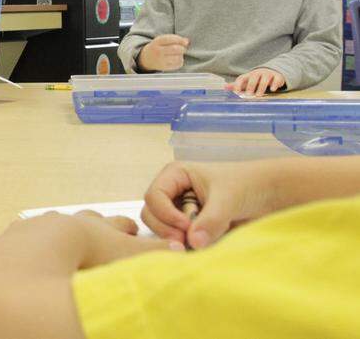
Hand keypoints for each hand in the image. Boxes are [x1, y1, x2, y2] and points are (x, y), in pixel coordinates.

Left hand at [4, 210, 179, 269]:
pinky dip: (35, 237)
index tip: (133, 229)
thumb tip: (179, 250)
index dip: (128, 228)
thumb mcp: (128, 254)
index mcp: (100, 226)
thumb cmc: (88, 251)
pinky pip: (30, 233)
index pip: (119, 224)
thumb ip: (153, 253)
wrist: (45, 247)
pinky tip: (34, 243)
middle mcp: (74, 222)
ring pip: (59, 222)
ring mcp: (47, 226)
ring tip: (69, 237)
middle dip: (99, 224)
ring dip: (66, 229)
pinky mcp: (23, 235)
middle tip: (105, 229)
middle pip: (90, 219)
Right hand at [136, 34, 188, 70]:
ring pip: (178, 57)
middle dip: (182, 48)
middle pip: (175, 49)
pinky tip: (176, 59)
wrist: (146, 58)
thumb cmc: (157, 47)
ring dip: (181, 55)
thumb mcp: (161, 40)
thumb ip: (174, 39)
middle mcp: (158, 51)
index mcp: (157, 42)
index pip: (170, 39)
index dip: (180, 40)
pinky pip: (178, 64)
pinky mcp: (164, 67)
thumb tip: (187, 41)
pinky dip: (180, 61)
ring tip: (177, 54)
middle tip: (182, 48)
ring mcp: (161, 60)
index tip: (186, 42)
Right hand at [141, 160, 276, 248]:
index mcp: (175, 175)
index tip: (186, 226)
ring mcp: (180, 211)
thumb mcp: (228, 199)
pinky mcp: (191, 228)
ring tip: (195, 245)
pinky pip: (179, 239)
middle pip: (151, 214)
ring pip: (162, 229)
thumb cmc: (249, 185)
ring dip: (175, 239)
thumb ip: (210, 220)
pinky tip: (200, 247)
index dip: (165, 213)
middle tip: (185, 242)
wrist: (272, 195)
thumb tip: (193, 242)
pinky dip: (185, 246)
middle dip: (166, 229)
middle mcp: (173, 193)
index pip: (153, 196)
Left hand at [227, 68, 285, 96]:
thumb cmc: (255, 79)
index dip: (238, 84)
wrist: (271, 72)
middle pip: (254, 77)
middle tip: (248, 95)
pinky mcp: (277, 77)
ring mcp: (268, 74)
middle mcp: (258, 73)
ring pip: (265, 79)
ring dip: (261, 87)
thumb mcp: (246, 81)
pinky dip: (274, 84)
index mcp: (249, 75)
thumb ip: (236, 85)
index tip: (237, 92)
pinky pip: (276, 79)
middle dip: (251, 86)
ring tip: (259, 95)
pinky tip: (272, 90)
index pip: (242, 78)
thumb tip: (224, 87)